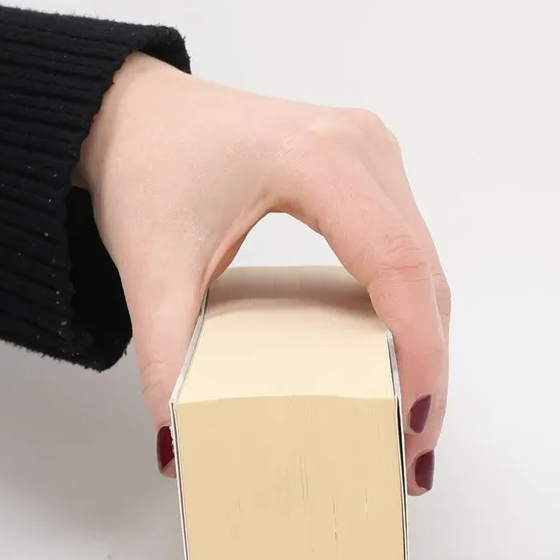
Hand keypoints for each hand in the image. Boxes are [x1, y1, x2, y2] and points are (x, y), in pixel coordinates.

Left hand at [74, 54, 449, 494]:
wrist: (131, 110)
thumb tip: (180, 442)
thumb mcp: (150, 264)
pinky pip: (408, 248)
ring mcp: (373, 153)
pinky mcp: (369, 169)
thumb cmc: (145, 164)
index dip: (417, 349)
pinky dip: (409, 310)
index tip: (412, 422)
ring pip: (424, 263)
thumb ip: (166, 355)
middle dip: (428, 365)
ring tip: (408, 419)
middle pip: (422, 271)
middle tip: (413, 449)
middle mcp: (362, 146)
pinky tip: (393, 363)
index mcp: (318, 158)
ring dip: (426, 341)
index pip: (394, 265)